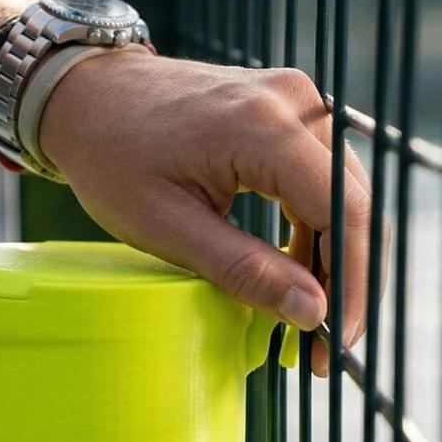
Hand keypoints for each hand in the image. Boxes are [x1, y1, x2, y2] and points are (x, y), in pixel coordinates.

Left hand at [40, 49, 388, 376]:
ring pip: (344, 195)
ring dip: (335, 260)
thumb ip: (246, 271)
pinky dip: (316, 231)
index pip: (345, 214)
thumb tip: (312, 313)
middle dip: (348, 282)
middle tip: (327, 345)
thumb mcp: (170, 230)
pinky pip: (321, 180)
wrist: (87, 96)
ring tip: (310, 318)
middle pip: (354, 205)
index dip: (352, 286)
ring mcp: (295, 102)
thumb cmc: (113, 158)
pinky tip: (297, 274)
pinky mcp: (286, 113)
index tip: (337, 343)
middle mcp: (295, 103)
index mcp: (265, 128)